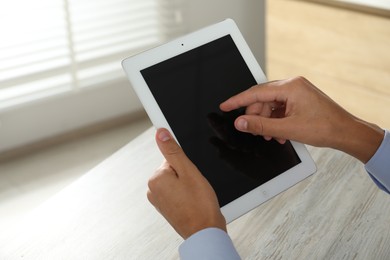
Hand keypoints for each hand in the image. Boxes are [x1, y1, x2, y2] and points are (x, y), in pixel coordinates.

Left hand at [147, 128, 226, 238]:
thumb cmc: (200, 206)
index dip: (187, 165)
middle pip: (174, 169)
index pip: (173, 158)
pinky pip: (177, 192)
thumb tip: (161, 133)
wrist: (205, 232)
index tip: (192, 176)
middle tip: (196, 187)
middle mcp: (153, 189)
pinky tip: (193, 201)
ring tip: (196, 196)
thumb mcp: (188, 171)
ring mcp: (159, 200)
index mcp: (156, 178)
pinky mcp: (166, 208)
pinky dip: (186, 194)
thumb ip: (173, 150)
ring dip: (187, 185)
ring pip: (177, 181)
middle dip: (187, 175)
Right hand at [220, 76, 383, 162]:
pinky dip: (275, 119)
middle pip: (262, 98)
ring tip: (269, 135)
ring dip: (266, 120)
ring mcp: (297, 91)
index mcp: (290, 87)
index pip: (256, 92)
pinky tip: (278, 132)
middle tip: (252, 130)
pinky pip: (280, 107)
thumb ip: (260, 125)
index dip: (237, 101)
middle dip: (256, 115)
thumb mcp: (287, 129)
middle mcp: (293, 85)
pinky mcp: (300, 99)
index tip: (225, 106)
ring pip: (270, 104)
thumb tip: (241, 123)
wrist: (346, 132)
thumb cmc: (325, 128)